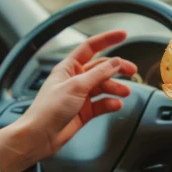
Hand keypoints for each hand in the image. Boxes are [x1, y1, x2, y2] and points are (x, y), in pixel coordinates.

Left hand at [0, 30, 136, 171]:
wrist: (39, 136)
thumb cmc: (48, 110)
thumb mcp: (76, 87)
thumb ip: (98, 74)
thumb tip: (115, 62)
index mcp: (68, 68)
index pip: (90, 48)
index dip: (107, 40)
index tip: (123, 35)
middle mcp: (75, 80)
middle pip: (101, 68)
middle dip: (117, 68)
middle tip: (131, 71)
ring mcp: (80, 96)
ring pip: (104, 87)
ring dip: (116, 88)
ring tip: (125, 93)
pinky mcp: (84, 111)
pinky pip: (102, 104)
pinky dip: (110, 103)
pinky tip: (116, 105)